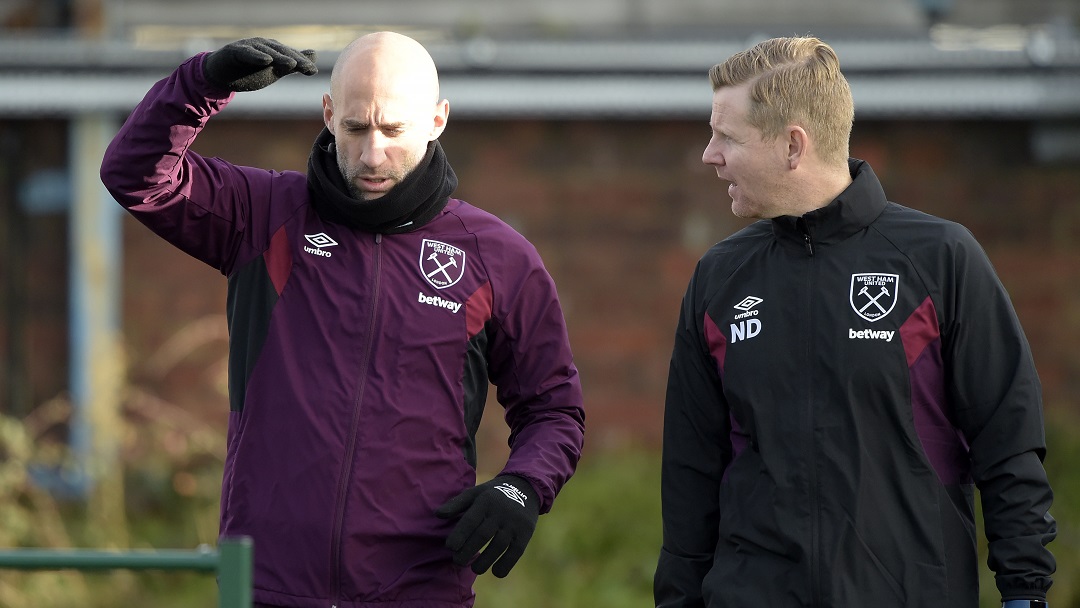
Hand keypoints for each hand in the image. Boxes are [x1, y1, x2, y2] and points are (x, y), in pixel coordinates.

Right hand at [203, 37, 317, 91]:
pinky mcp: (236, 51)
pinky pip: (248, 53)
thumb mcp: (274, 71)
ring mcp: (250, 46)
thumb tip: (314, 56)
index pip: (291, 56)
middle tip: (307, 67)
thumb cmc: (250, 71)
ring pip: (267, 52)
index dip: (303, 63)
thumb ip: (293, 65)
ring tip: (291, 64)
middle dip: (295, 59)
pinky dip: (257, 56)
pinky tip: (266, 61)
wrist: (222, 75)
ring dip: (279, 57)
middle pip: (282, 52)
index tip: (314, 71)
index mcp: (274, 50)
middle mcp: (264, 45)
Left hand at [435, 475, 539, 576]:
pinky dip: (506, 564)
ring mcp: (514, 523)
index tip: (450, 547)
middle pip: (483, 535)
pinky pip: (515, 551)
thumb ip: (457, 504)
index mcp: (485, 501)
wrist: (525, 487)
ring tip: (475, 569)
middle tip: (457, 562)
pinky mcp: (525, 533)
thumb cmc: (493, 494)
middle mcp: (500, 512)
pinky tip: (495, 572)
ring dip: (485, 561)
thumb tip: (437, 514)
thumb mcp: (476, 493)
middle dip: (468, 551)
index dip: (459, 535)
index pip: (470, 520)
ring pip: (498, 545)